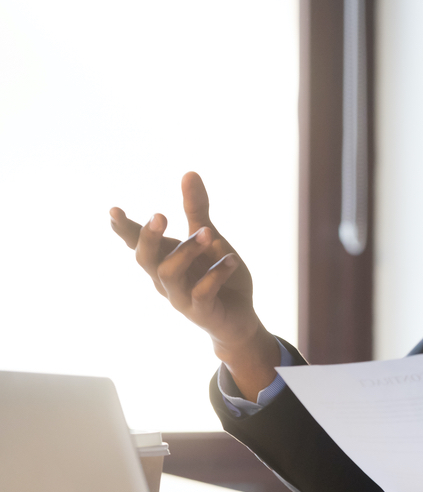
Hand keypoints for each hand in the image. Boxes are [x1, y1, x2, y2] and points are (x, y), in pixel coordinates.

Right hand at [110, 171, 278, 398]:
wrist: (239, 318)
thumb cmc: (217, 276)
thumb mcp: (210, 237)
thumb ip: (198, 209)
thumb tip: (189, 172)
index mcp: (164, 258)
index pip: (138, 242)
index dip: (125, 228)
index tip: (113, 210)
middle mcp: (165, 278)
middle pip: (144, 258)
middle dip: (149, 237)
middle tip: (160, 215)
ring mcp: (180, 297)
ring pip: (168, 274)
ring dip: (187, 251)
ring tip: (209, 234)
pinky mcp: (201, 311)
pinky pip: (202, 292)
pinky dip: (216, 274)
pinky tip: (232, 260)